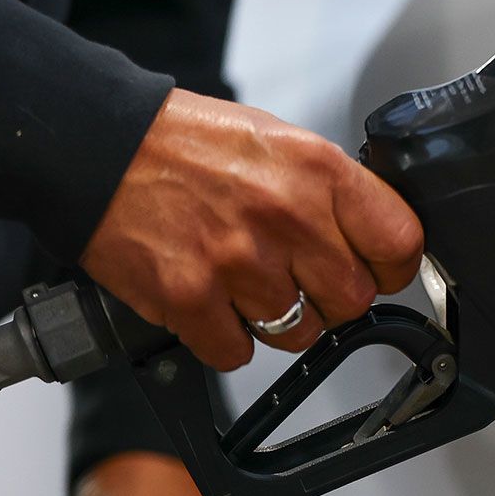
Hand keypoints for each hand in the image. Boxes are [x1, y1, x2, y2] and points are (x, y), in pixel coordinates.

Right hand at [81, 88, 423, 370]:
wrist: (95, 146)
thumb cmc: (185, 145)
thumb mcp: (279, 143)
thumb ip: (330, 193)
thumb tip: (373, 239)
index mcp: (316, 171)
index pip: (398, 243)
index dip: (392, 267)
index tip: (377, 270)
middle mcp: (284, 216)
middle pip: (353, 302)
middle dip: (330, 298)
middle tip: (297, 276)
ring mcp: (238, 262)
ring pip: (298, 334)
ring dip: (276, 320)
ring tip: (244, 279)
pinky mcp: (191, 300)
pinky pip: (238, 353)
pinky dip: (225, 336)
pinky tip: (211, 298)